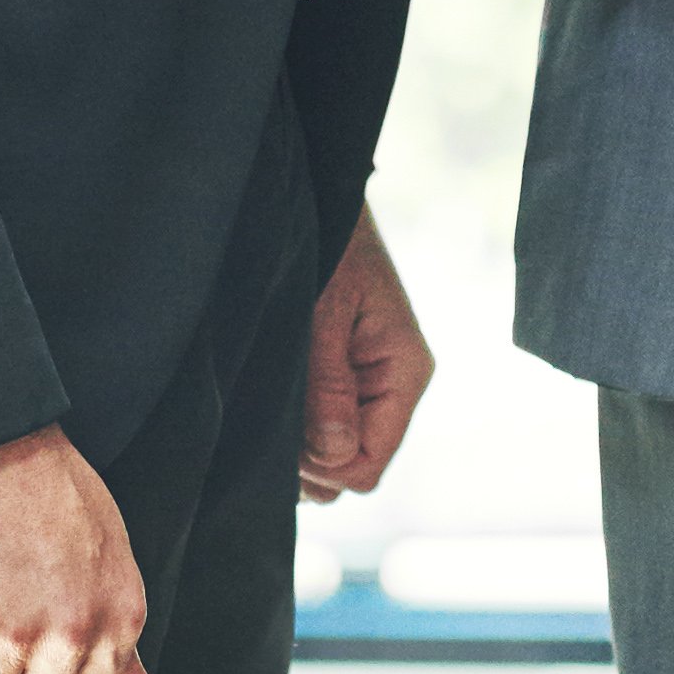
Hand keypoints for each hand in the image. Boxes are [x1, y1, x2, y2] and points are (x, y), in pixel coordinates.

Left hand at [299, 209, 433, 504]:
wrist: (323, 204)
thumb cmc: (329, 247)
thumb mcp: (324, 311)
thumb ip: (328, 383)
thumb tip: (334, 454)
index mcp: (404, 373)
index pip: (369, 465)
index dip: (326, 467)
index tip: (287, 440)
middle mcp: (390, 389)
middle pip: (349, 469)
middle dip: (308, 463)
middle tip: (270, 422)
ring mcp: (365, 388)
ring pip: (331, 456)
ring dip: (297, 446)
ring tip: (269, 403)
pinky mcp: (341, 381)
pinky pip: (319, 430)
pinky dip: (293, 429)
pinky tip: (273, 398)